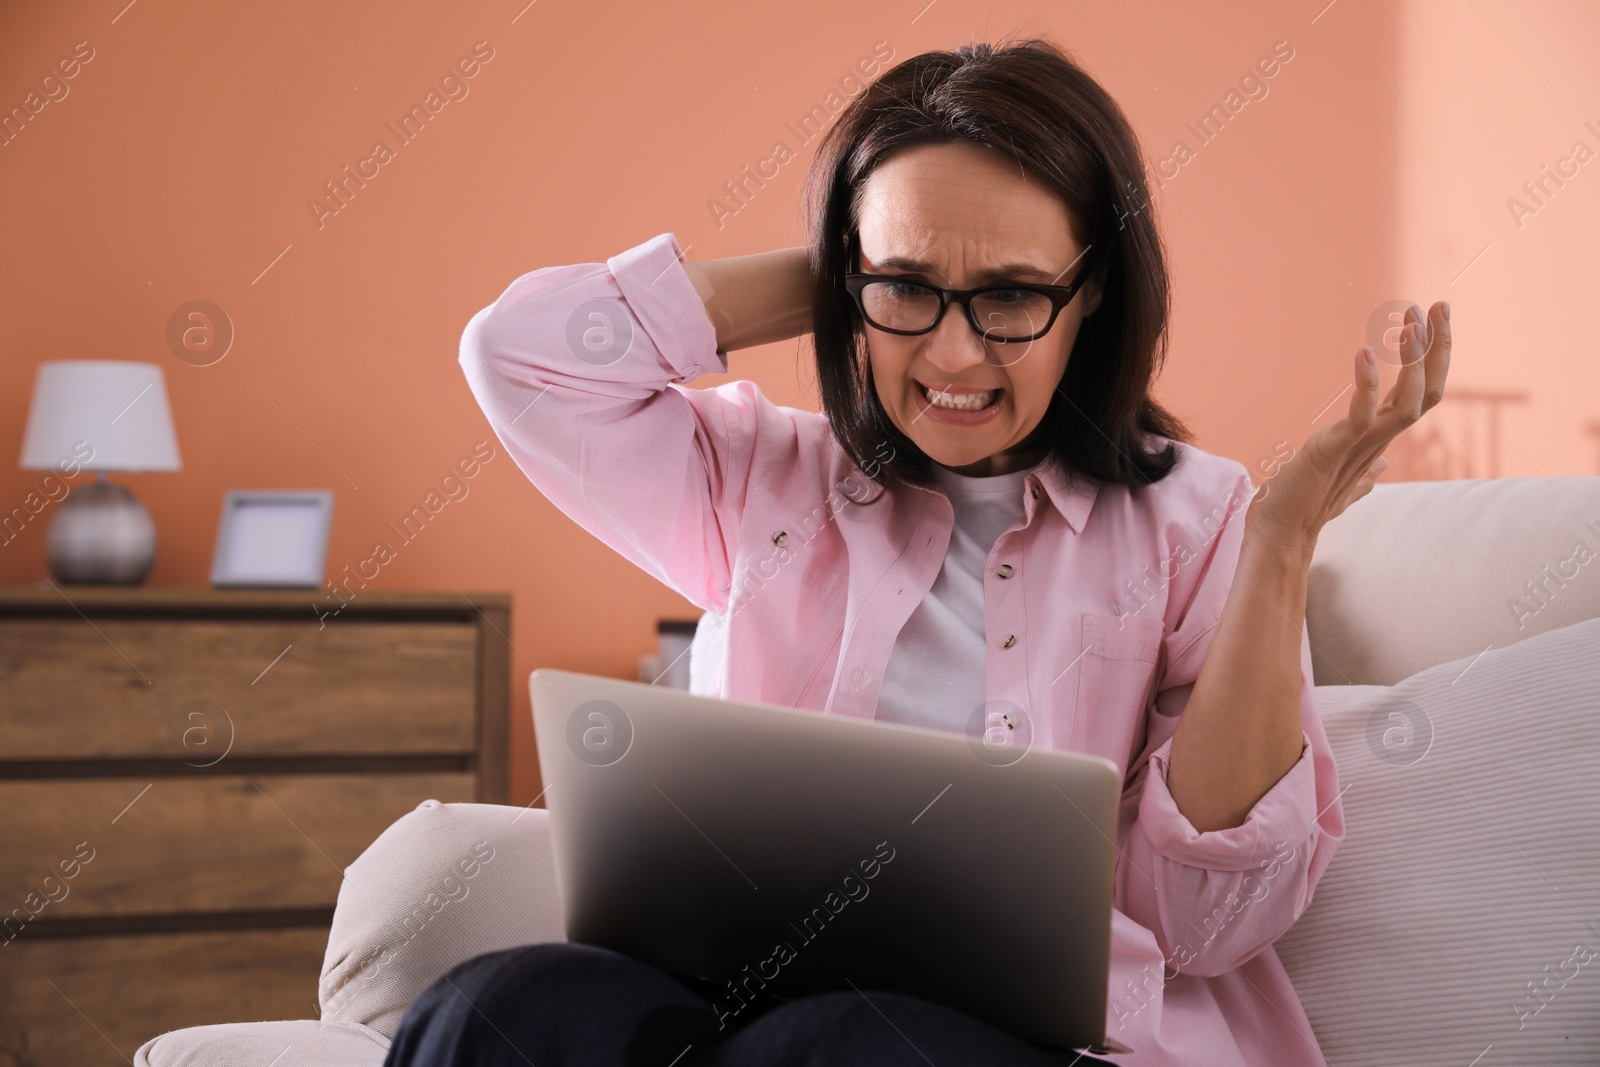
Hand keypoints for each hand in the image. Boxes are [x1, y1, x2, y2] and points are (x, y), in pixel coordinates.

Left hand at [1249, 301, 1451, 552]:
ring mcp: (1360, 447)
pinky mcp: (1334, 450)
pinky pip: (1362, 415)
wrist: (1279, 534)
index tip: (1433, 320)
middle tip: (1440, 306)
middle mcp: (1378, 442)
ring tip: (1412, 322)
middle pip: (1428, 391)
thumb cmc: (1305, 506)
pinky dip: (1367, 385)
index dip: (1432, 360)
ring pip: (1408, 402)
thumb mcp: (1340, 483)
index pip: (1421, 394)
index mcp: (1379, 440)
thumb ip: (1364, 473)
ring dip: (1414, 361)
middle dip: (1437, 348)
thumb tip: (1382, 466)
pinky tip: (1365, 353)